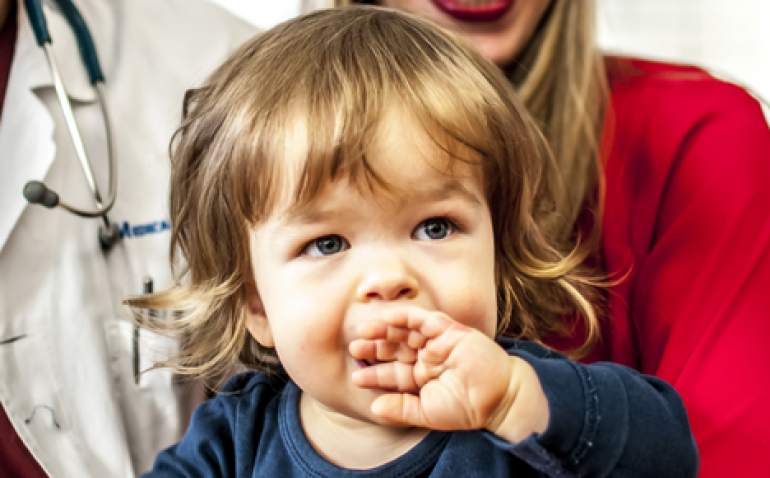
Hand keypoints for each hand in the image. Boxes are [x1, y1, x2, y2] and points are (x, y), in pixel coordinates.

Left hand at [349, 307, 548, 442]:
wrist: (500, 398)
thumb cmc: (467, 408)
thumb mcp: (427, 413)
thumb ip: (401, 410)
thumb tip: (374, 407)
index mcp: (422, 378)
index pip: (393, 372)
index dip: (374, 374)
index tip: (356, 378)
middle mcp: (427, 358)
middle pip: (395, 348)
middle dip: (374, 347)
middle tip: (354, 348)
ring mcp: (437, 343)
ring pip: (404, 331)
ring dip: (384, 330)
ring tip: (363, 332)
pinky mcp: (449, 330)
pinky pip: (423, 319)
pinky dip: (405, 317)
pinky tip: (387, 318)